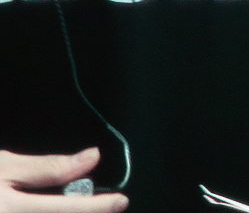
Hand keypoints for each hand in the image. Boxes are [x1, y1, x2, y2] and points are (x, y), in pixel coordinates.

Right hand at [0, 149, 127, 212]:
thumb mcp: (5, 166)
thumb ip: (48, 167)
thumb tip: (91, 158)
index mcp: (10, 210)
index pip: (66, 210)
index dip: (99, 207)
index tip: (120, 201)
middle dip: (88, 212)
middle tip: (105, 204)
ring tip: (82, 203)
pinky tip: (58, 207)